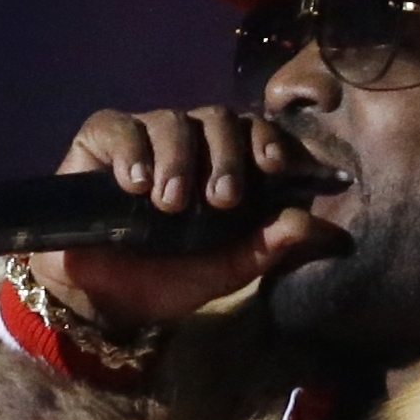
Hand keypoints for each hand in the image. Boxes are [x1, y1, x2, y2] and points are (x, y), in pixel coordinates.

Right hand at [30, 106, 348, 331]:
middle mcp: (191, 144)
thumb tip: (317, 227)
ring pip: (173, 120)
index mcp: (227, 166)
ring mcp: (146, 137)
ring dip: (179, 160)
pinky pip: (120, 127)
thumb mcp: (225, 270)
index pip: (257, 133)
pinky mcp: (102, 141)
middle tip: (223, 200)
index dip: (271, 140)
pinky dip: (131, 151)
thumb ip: (269, 247)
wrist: (104, 301)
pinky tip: (134, 184)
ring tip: (170, 204)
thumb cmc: (167, 279)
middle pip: (220, 119)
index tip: (276, 165)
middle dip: (228, 156)